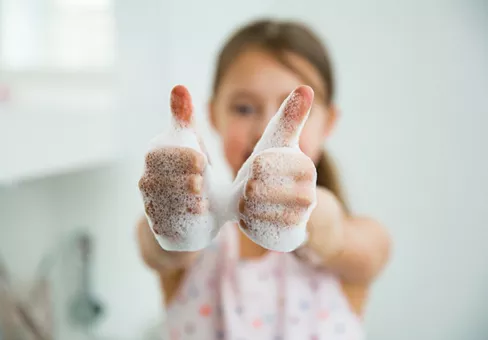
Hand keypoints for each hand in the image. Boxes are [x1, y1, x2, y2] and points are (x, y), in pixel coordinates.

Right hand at [138, 85, 217, 251]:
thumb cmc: (192, 171)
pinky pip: (167, 224)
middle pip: (158, 180)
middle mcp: (147, 181)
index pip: (157, 155)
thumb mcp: (192, 144)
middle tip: (202, 181)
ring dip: (184, 199)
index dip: (180, 157)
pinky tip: (199, 213)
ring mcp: (151, 205)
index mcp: (154, 158)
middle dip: (183, 180)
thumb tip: (179, 87)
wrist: (194, 212)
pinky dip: (183, 219)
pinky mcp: (160, 227)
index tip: (202, 161)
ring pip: (162, 202)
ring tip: (202, 199)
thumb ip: (184, 119)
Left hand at [235, 86, 316, 251]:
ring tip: (249, 203)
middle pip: (255, 190)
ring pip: (253, 211)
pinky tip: (253, 217)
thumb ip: (291, 116)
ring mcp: (299, 219)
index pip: (260, 164)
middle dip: (245, 190)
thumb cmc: (281, 170)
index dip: (250, 169)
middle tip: (248, 190)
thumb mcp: (283, 143)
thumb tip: (307, 87)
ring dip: (244, 206)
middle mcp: (307, 194)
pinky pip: (256, 231)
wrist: (290, 209)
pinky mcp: (289, 238)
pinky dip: (249, 223)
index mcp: (304, 166)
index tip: (253, 172)